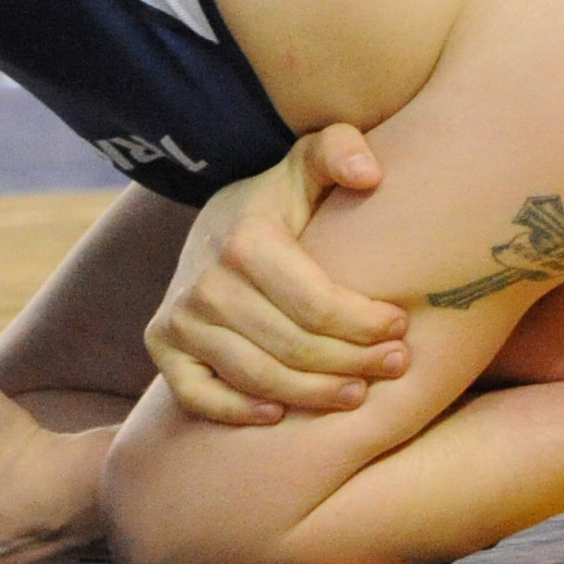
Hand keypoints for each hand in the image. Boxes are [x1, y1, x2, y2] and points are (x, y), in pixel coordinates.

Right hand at [144, 127, 412, 425]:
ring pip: (258, 377)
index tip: (401, 328)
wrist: (208, 224)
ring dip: (313, 395)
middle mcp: (205, 283)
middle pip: (294, 347)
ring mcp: (179, 319)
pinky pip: (199, 396)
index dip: (366, 324)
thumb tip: (370, 174)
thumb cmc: (276, 204)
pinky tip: (277, 415)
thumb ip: (339, 148)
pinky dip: (237, 411)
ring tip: (357, 394)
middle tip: (394, 366)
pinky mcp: (162, 346)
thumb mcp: (306, 164)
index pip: (318, 305)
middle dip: (353, 362)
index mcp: (246, 242)